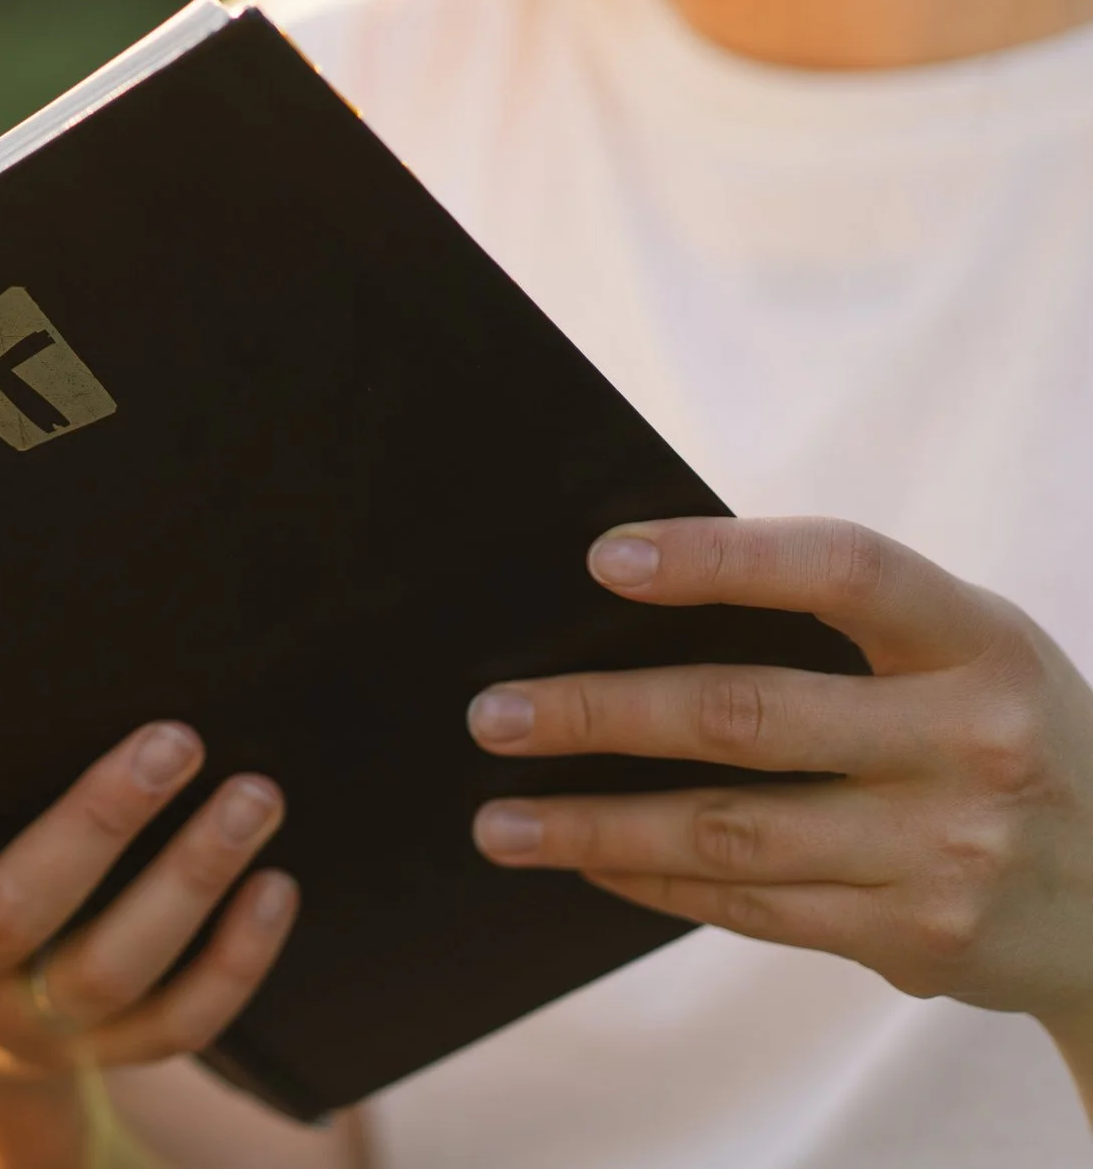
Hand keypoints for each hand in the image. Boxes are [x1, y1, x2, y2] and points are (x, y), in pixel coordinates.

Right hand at [0, 657, 297, 1168]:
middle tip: (172, 735)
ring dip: (191, 884)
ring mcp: (32, 1018)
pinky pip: (179, 1023)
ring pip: (115, 972)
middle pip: (18, 915)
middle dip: (95, 827)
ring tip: (254, 795)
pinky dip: (235, 962)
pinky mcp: (108, 1046)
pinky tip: (278, 884)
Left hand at [466, 516, 1092, 1064]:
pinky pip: (751, 907)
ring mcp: (948, 850)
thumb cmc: (1002, 734)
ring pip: (727, 833)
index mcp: (979, 640)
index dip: (720, 558)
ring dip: (593, 825)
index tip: (605, 558)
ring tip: (499, 819)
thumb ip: (844, 625)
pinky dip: (651, 881)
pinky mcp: (918, 936)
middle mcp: (972, 742)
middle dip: (599, 714)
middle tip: (491, 714)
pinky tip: (585, 858)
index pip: (841, 570)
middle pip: (746, 716)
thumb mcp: (969, 655)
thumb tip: (634, 600)